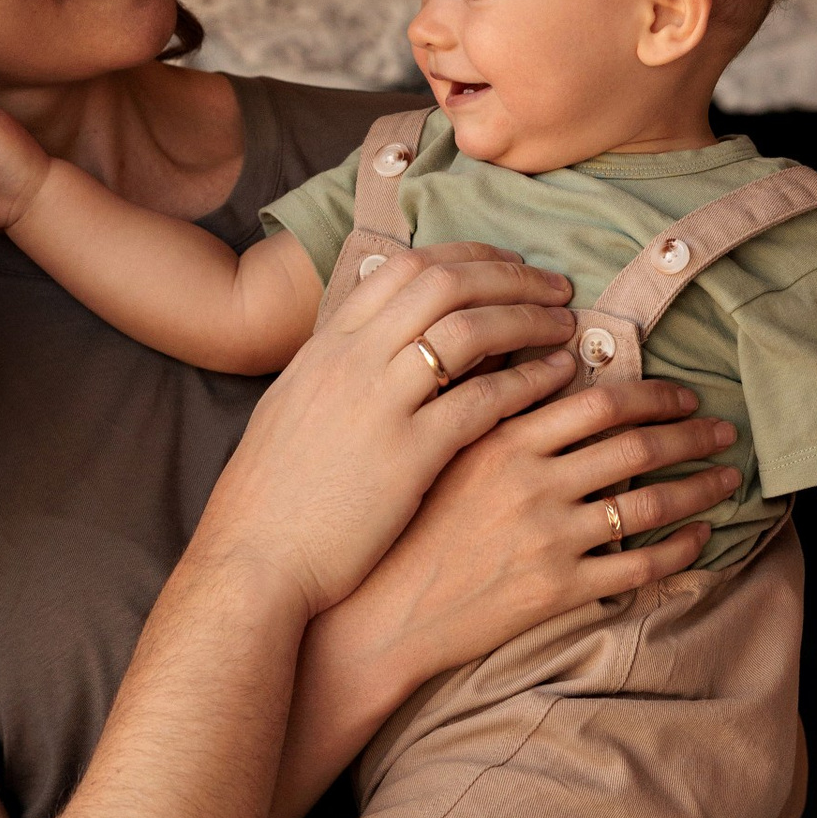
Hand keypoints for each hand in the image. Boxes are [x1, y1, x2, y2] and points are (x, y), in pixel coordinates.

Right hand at [196, 249, 577, 622]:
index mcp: (325, 348)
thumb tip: (376, 348)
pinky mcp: (408, 457)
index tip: (507, 264)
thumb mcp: (292, 409)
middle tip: (554, 285)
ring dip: (528, 320)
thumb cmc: (271, 500)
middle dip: (509, 276)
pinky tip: (558, 378)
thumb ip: (337, 372)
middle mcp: (352, 362)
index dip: (466, 256)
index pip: (405, 268)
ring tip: (565, 326)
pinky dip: (529, 380)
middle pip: (446, 283)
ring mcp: (379, 405)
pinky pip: (484, 399)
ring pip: (470, 330)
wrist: (251, 560)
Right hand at [317, 371, 738, 696]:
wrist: (379, 617)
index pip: (599, 400)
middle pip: (636, 444)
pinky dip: (681, 550)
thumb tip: (541, 364)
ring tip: (728, 477)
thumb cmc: (403, 531)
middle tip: (725, 428)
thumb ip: (489, 409)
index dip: (653, 394)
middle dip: (692, 434)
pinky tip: (701, 538)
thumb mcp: (438, 454)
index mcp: (503, 440)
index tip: (682, 395)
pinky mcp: (557, 590)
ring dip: (700, 486)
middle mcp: (532, 483)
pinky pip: (639, 567)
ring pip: (649, 503)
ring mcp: (548, 538)